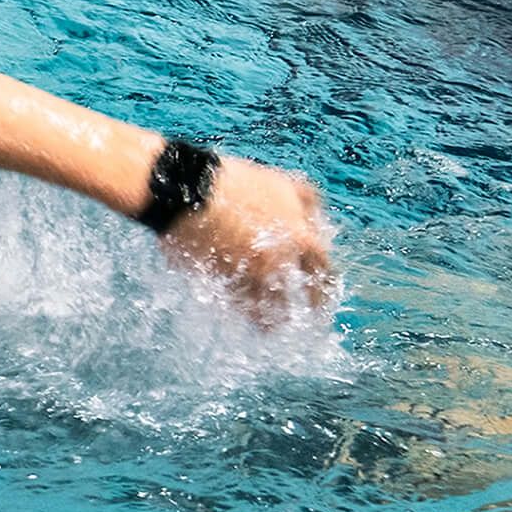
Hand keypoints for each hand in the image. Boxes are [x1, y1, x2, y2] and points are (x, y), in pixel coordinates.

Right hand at [160, 154, 336, 321]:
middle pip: (302, 297)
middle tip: (305, 320)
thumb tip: (319, 224)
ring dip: (273, 320)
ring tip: (271, 327)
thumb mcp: (281, 183)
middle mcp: (281, 261)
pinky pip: (239, 306)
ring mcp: (250, 274)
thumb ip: (307, 204)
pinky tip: (244, 315)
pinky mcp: (222, 282)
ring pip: (269, 307)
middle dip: (306, 311)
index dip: (326, 286)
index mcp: (301, 238)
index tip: (322, 296)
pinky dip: (243, 313)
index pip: (325, 271)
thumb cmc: (234, 183)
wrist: (186, 190)